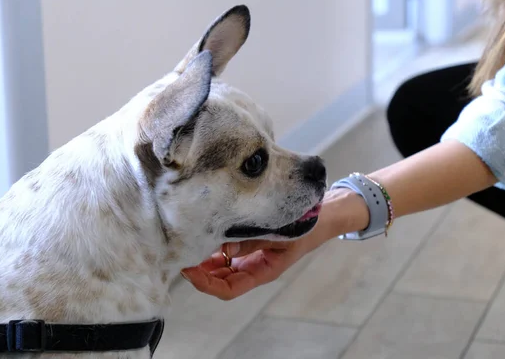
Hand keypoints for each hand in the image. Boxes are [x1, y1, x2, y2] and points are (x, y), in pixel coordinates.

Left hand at [180, 188, 368, 299]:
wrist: (322, 216)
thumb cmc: (305, 227)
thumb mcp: (279, 234)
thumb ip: (252, 241)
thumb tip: (223, 248)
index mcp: (263, 271)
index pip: (229, 288)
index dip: (208, 284)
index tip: (190, 272)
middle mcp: (254, 267)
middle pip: (221, 281)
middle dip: (200, 274)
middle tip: (182, 258)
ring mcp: (251, 257)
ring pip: (221, 268)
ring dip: (205, 262)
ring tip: (190, 247)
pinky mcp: (250, 245)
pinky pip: (227, 253)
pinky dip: (214, 249)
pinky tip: (205, 238)